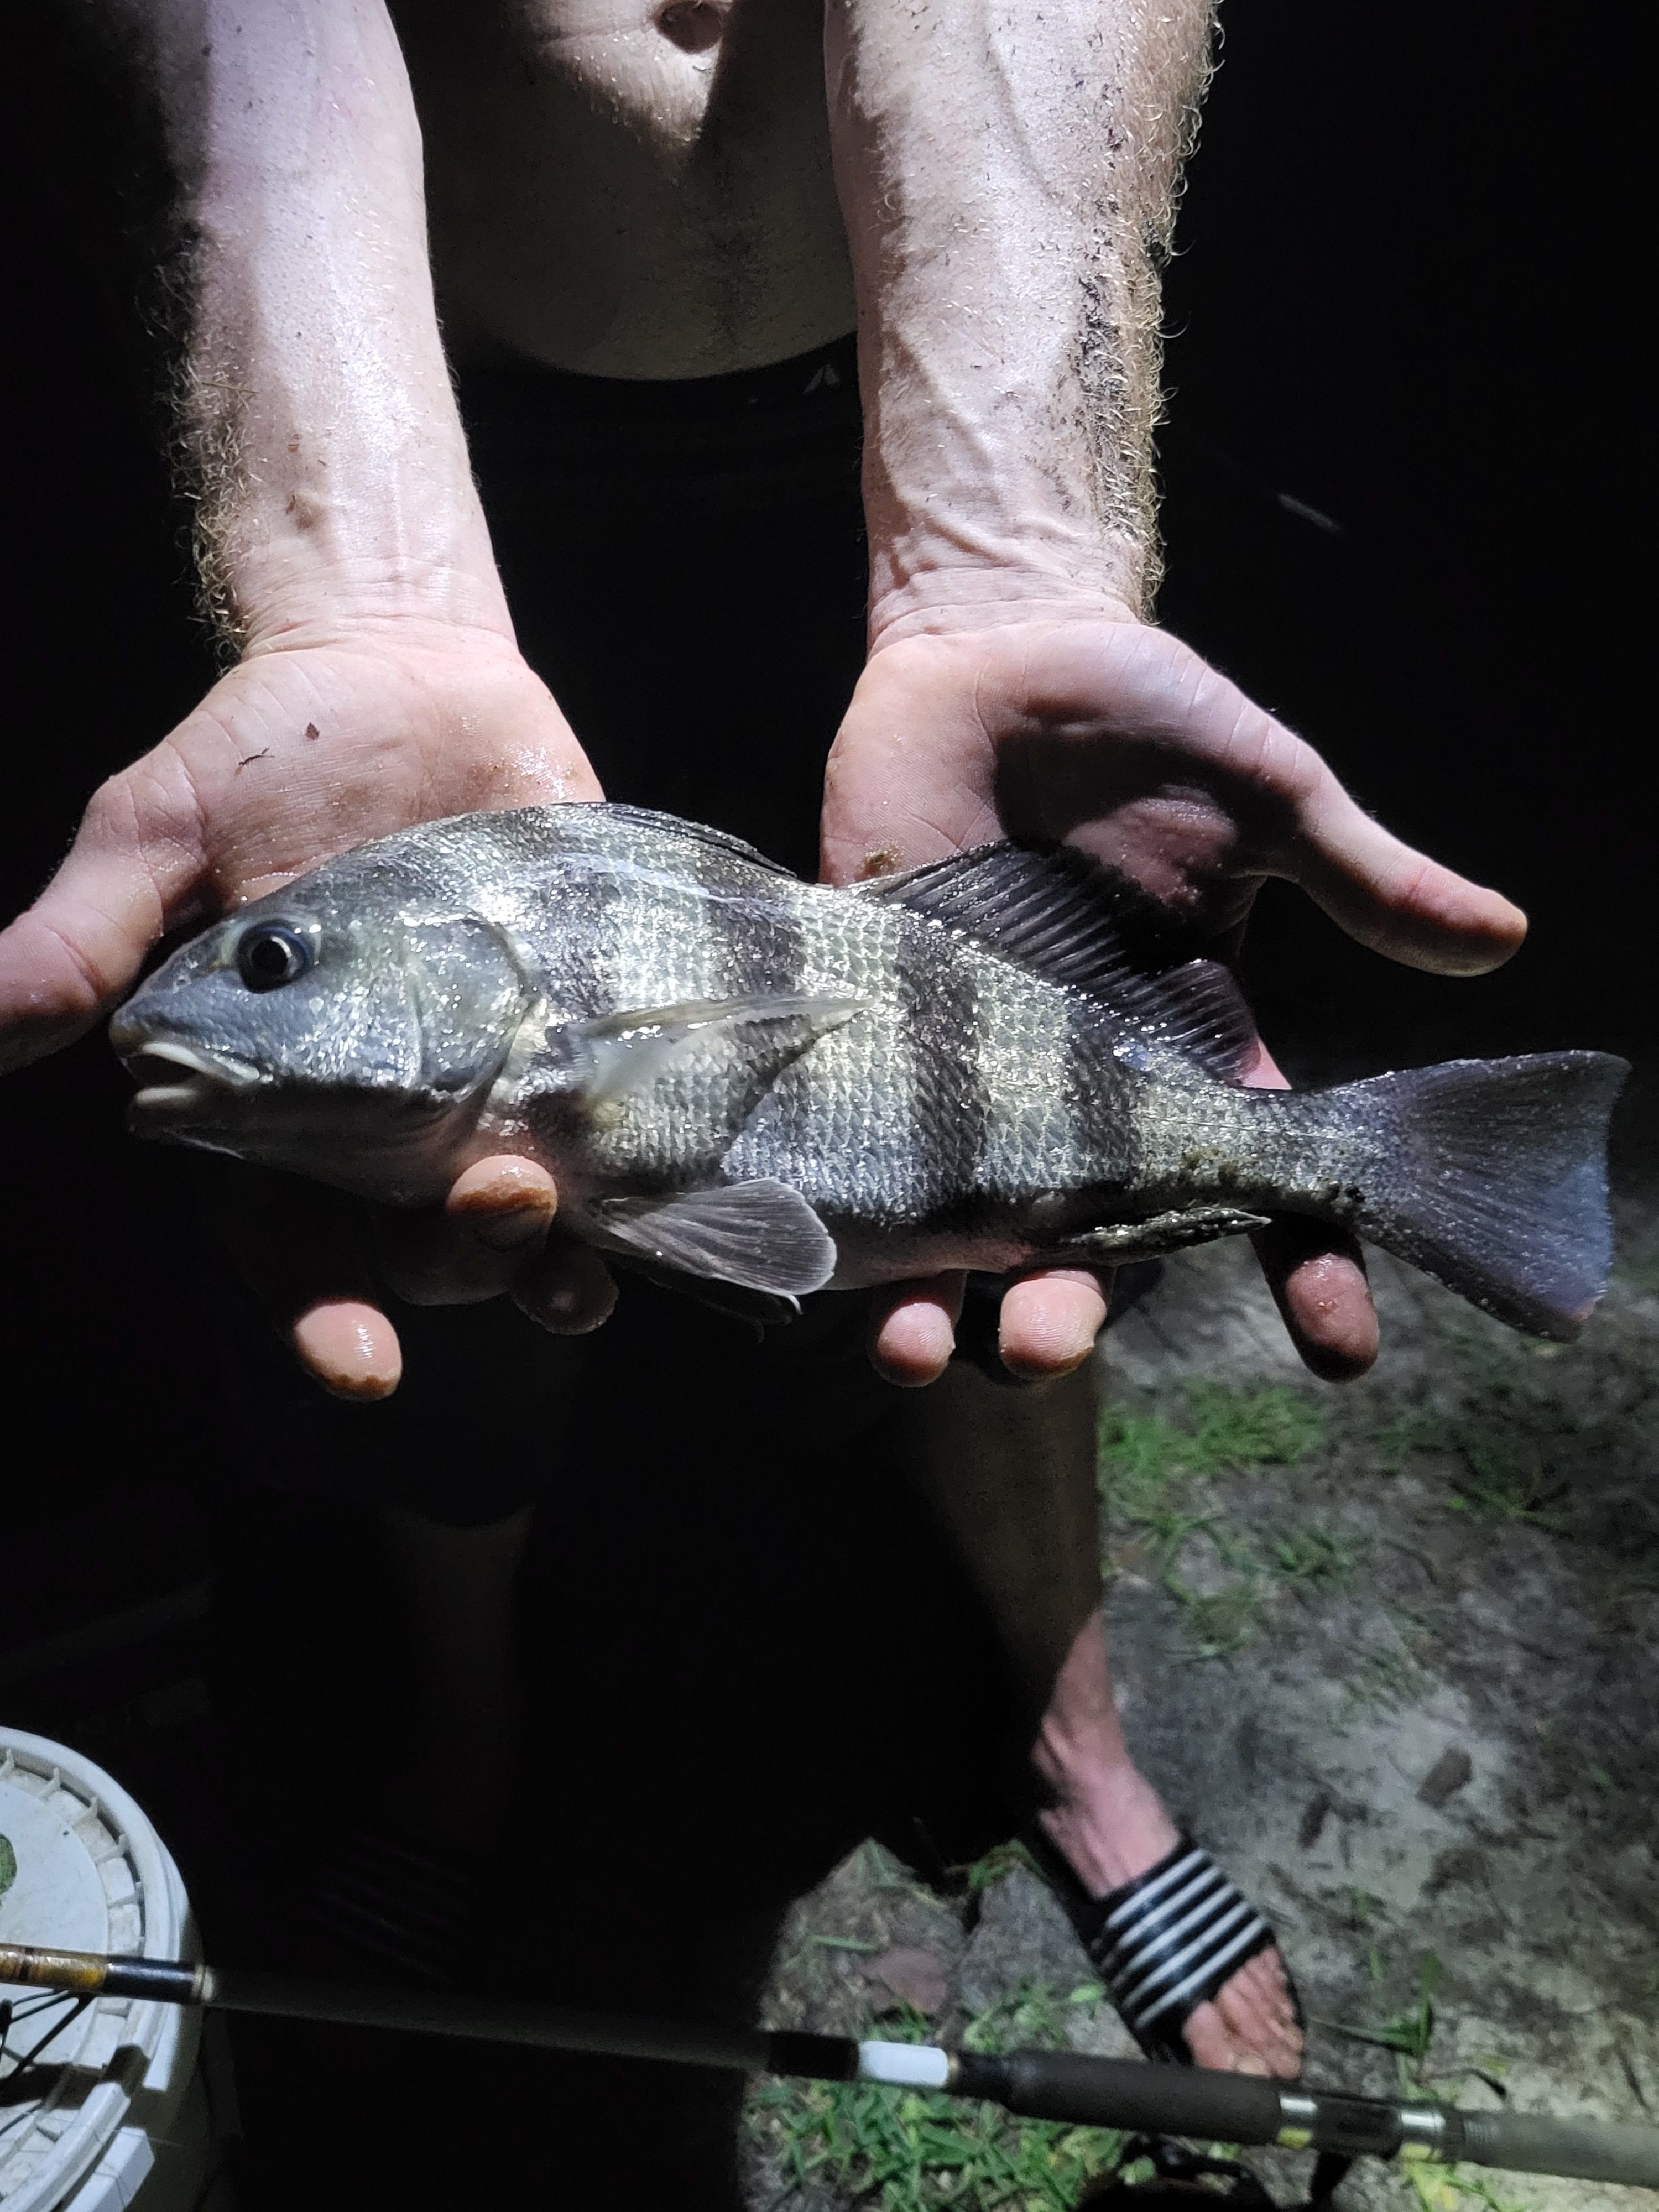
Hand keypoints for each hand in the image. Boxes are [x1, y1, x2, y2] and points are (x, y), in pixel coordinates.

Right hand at [0, 618, 614, 1395]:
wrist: (398, 669)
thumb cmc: (259, 756)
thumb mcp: (155, 835)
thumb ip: (86, 942)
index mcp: (286, 1105)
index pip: (296, 1247)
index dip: (324, 1316)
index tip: (359, 1361)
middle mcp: (397, 1116)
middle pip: (428, 1248)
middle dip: (464, 1263)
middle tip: (500, 1205)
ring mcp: (500, 1075)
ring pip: (535, 1215)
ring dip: (563, 1251)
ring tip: (586, 1247)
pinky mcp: (587, 1018)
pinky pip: (627, 1118)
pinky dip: (651, 1163)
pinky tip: (681, 1181)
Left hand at [820, 610, 1527, 1386]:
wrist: (999, 650)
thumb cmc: (1148, 723)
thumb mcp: (1266, 797)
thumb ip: (1361, 876)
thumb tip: (1503, 936)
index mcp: (1182, 1051)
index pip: (1252, 1186)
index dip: (1303, 1267)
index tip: (1340, 1348)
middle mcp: (1073, 1087)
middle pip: (1081, 1238)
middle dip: (1068, 1308)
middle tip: (1046, 1346)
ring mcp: (963, 1065)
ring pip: (953, 1218)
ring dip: (937, 1298)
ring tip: (922, 1350)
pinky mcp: (865, 1020)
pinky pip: (846, 1128)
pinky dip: (832, 1198)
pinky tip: (818, 1254)